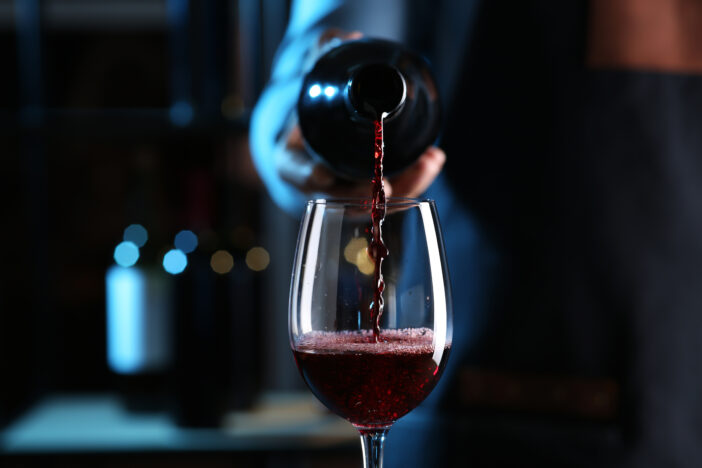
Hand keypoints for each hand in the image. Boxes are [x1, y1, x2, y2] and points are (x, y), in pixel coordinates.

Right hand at [275, 28, 445, 198]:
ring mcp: (348, 192)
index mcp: (293, 158)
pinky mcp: (373, 192)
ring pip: (372, 201)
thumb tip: (348, 39)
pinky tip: (432, 160)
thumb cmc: (318, 103)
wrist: (327, 124)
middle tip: (386, 183)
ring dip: (402, 186)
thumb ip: (323, 54)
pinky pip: (393, 194)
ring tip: (428, 161)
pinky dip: (414, 180)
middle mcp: (318, 182)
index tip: (321, 174)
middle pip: (341, 197)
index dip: (306, 175)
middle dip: (365, 193)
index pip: (295, 171)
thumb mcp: (314, 76)